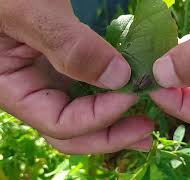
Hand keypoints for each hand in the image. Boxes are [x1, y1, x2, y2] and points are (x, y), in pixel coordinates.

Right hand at [0, 0, 153, 153]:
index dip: (97, 118)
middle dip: (111, 137)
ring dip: (116, 125)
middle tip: (146, 132)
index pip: (59, 123)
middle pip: (73, 132)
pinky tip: (134, 93)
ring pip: (85, 115)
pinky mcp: (70, 66)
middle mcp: (36, 91)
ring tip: (146, 126)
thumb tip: (118, 78)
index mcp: (15, 89)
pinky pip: (93, 90)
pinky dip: (114, 96)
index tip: (130, 95)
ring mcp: (54, 79)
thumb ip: (69, 45)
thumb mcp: (31, 12)